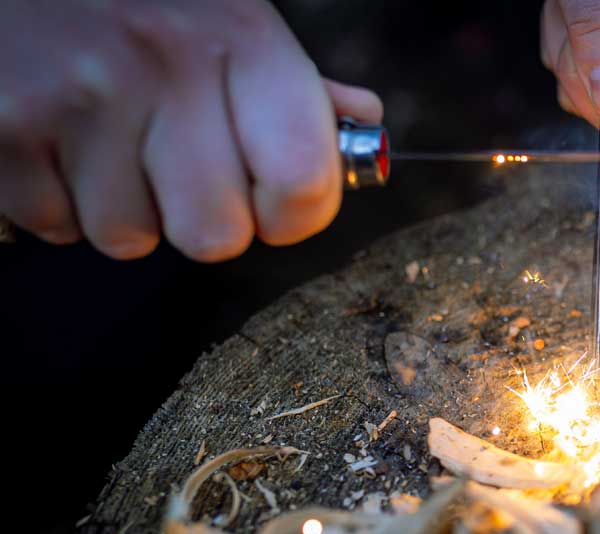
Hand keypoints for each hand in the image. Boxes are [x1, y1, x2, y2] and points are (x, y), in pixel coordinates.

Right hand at [0, 1, 381, 261]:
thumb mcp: (231, 15)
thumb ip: (297, 83)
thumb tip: (359, 124)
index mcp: (241, 38)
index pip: (304, 183)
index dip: (291, 213)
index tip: (272, 200)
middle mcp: (165, 67)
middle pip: (216, 236)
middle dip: (201, 216)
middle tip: (177, 165)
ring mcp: (78, 99)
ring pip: (131, 239)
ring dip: (125, 206)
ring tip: (108, 136)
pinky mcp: (7, 130)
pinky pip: (58, 226)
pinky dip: (59, 198)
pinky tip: (60, 137)